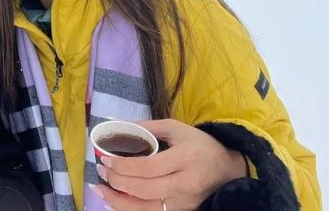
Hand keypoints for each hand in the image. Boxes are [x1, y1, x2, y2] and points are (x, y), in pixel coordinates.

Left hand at [90, 118, 246, 209]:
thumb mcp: (177, 128)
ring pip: (147, 209)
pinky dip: (131, 210)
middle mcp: (185, 184)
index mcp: (185, 158)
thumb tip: (119, 126)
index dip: (124, 165)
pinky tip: (116, 203)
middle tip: (101, 170)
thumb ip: (148, 127)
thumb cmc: (200, 144)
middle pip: (145, 190)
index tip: (106, 158)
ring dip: (120, 202)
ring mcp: (184, 202)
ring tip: (100, 190)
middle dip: (118, 182)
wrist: (228, 169)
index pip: (149, 167)